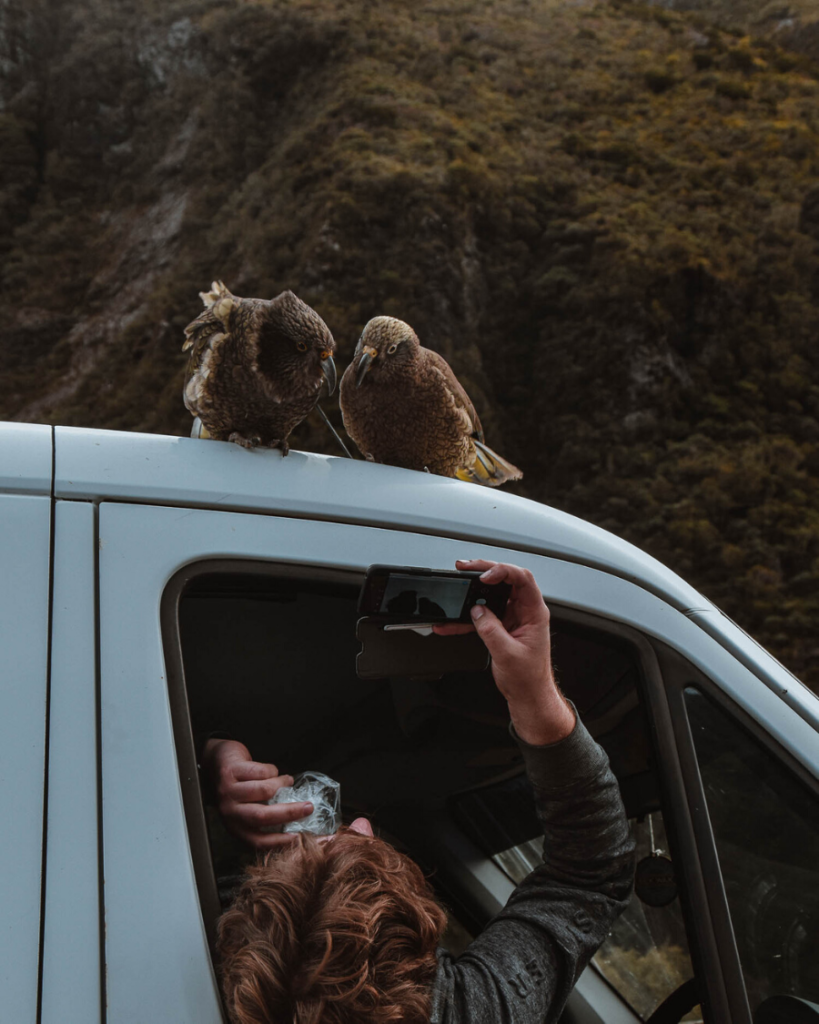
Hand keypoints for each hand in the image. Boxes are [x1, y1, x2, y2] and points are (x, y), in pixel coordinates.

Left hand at [201, 739, 313, 848]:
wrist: (217, 762)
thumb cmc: (238, 787)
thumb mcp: (247, 807)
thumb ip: (265, 814)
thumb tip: (297, 820)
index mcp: (235, 826)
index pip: (258, 840)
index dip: (279, 841)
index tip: (299, 837)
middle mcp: (229, 812)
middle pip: (262, 816)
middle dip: (290, 812)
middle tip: (309, 807)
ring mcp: (228, 791)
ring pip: (264, 790)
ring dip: (282, 784)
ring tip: (288, 781)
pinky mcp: (230, 771)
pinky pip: (261, 771)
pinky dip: (273, 770)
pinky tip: (272, 771)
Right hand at [434, 560, 574, 744]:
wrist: (528, 695)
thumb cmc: (529, 678)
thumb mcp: (508, 654)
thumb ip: (491, 630)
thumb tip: (477, 611)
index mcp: (534, 612)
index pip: (522, 579)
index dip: (503, 571)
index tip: (484, 577)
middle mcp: (524, 611)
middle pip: (505, 580)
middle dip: (484, 571)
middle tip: (465, 568)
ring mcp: (512, 617)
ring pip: (491, 594)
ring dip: (473, 590)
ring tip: (457, 584)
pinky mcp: (501, 626)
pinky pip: (481, 615)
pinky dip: (465, 617)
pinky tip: (449, 622)